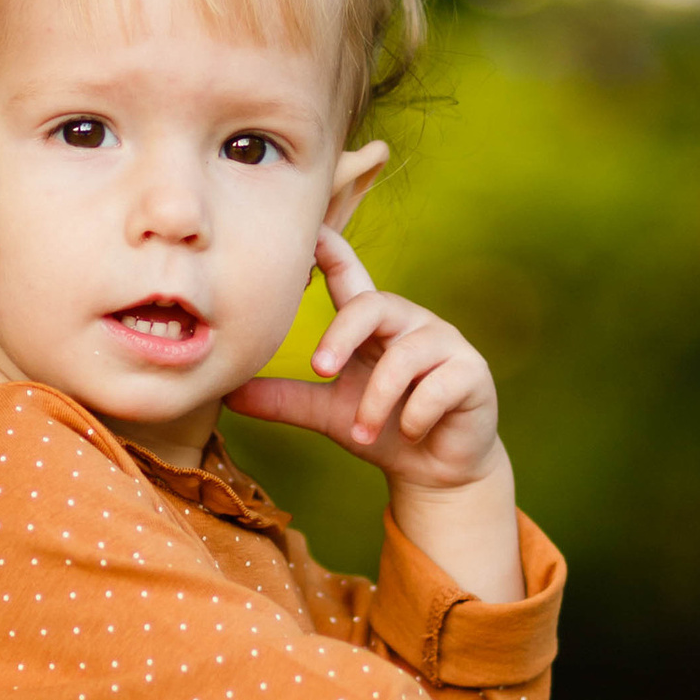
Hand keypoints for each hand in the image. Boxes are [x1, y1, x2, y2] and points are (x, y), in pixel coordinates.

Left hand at [226, 228, 502, 491]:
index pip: (350, 277)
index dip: (331, 249)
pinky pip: (438, 386)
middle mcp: (409, 323)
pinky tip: (409, 433)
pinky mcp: (471, 373)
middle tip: (320, 369)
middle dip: (342, 336)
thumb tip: (229, 393)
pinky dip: (415, 414)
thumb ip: (285, 399)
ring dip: (376, 402)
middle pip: (373, 305)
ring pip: (404, 356)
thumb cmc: (381, 428)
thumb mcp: (327, 413)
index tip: (307, 230)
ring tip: (361, 433)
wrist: (435, 470)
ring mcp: (444, 344)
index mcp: (372, 324)